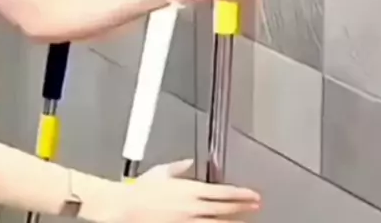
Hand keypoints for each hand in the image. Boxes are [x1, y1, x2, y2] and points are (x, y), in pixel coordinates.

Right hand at [112, 159, 260, 222]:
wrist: (123, 208)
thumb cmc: (139, 191)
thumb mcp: (161, 172)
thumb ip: (178, 167)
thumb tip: (188, 163)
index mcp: (191, 189)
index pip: (224, 193)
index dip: (242, 195)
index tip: (253, 196)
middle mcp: (193, 207)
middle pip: (225, 209)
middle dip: (243, 209)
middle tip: (256, 207)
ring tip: (244, 222)